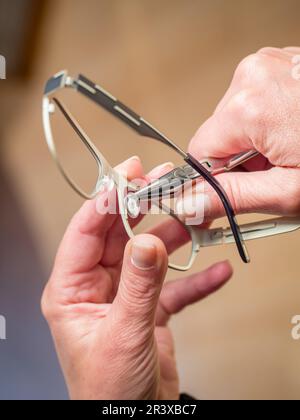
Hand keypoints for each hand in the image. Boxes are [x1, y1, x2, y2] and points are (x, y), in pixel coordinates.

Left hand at [42, 157, 231, 399]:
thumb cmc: (107, 392)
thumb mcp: (123, 334)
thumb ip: (138, 286)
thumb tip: (149, 242)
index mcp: (71, 289)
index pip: (86, 231)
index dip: (107, 200)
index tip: (128, 175)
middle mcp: (95, 287)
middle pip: (118, 234)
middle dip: (142, 207)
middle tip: (162, 181)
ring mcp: (124, 296)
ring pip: (147, 254)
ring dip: (172, 237)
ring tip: (194, 216)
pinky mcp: (149, 309)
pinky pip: (173, 286)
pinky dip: (195, 278)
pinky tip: (217, 271)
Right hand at [188, 47, 299, 219]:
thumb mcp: (288, 191)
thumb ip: (232, 198)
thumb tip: (189, 204)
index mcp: (249, 105)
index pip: (200, 152)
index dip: (214, 179)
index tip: (229, 193)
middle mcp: (253, 76)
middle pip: (219, 135)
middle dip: (240, 161)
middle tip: (274, 173)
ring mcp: (269, 65)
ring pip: (235, 120)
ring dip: (254, 144)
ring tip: (287, 152)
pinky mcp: (279, 65)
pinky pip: (254, 103)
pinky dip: (267, 125)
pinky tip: (291, 134)